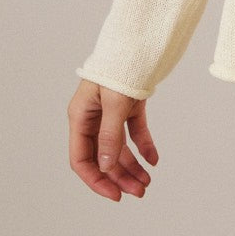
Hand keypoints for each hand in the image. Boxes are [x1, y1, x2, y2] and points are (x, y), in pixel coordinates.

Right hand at [69, 78, 158, 200]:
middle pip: (103, 157)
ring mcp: (111, 113)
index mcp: (80, 117)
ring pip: (119, 148)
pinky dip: (144, 146)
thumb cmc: (119, 67)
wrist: (138, 40)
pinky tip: (154, 160)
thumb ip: (110, 135)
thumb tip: (107, 167)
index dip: (97, 180)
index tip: (115, 195)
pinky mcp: (128, 106)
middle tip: (139, 193)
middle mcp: (93, 118)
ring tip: (147, 183)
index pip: (82, 159)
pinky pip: (134, 132)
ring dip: (132, 166)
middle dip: (119, 177)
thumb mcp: (115, 103)